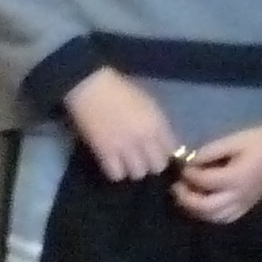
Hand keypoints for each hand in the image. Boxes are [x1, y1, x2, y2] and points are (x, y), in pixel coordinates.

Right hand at [62, 68, 180, 180]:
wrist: (91, 87)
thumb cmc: (120, 90)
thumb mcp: (148, 103)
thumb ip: (157, 123)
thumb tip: (162, 141)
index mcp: (158, 123)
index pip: (171, 151)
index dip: (164, 153)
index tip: (156, 151)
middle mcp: (145, 138)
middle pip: (157, 167)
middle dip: (150, 164)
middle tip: (141, 159)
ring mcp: (125, 147)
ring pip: (138, 174)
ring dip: (132, 169)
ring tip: (124, 162)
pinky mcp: (105, 153)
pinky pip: (116, 174)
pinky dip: (115, 172)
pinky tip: (111, 163)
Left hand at [173, 114, 261, 224]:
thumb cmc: (258, 140)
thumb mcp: (231, 140)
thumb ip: (208, 152)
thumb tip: (188, 162)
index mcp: (236, 177)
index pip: (203, 181)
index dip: (187, 174)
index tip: (180, 166)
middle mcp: (241, 195)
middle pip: (206, 207)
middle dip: (186, 198)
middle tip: (175, 186)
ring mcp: (246, 203)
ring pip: (215, 217)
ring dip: (196, 210)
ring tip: (185, 196)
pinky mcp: (249, 205)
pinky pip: (226, 218)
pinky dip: (210, 215)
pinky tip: (201, 205)